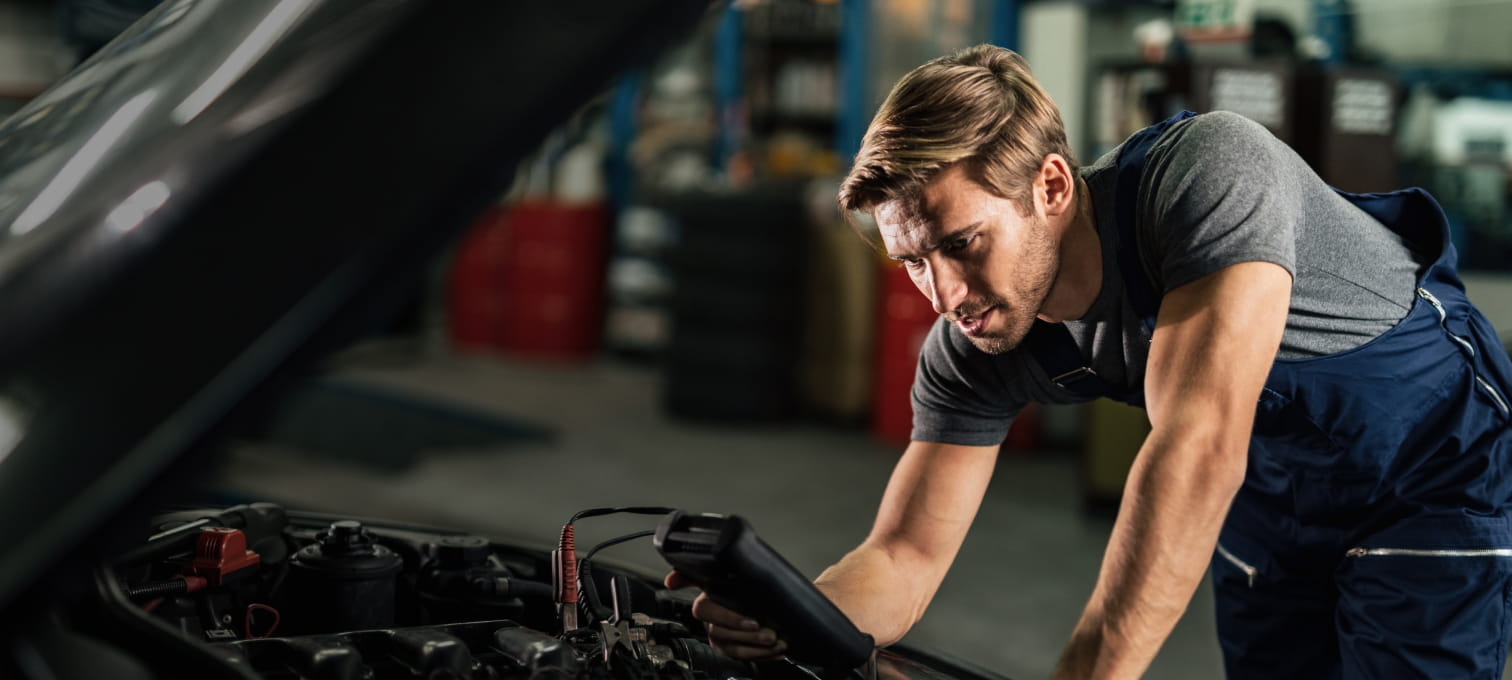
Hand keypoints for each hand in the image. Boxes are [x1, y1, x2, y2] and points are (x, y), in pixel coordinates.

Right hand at [663, 571, 786, 659]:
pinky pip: (745, 658)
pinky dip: (764, 656)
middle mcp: (710, 621)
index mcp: (706, 601)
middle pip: (722, 632)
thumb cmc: (740, 584)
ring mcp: (719, 638)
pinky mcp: (730, 650)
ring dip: (758, 649)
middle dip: (749, 636)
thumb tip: (673, 578)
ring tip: (778, 644)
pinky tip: (778, 652)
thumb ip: (712, 569)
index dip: (728, 618)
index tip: (753, 622)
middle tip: (771, 634)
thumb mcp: (730, 573)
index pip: (705, 609)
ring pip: (733, 649)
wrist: (755, 597)